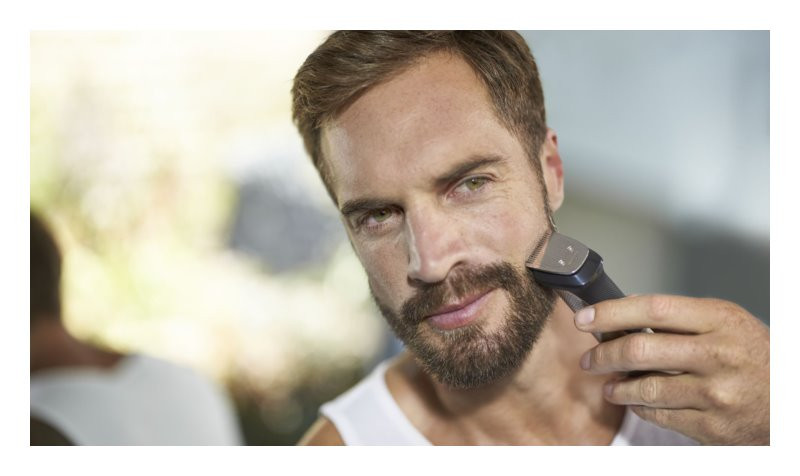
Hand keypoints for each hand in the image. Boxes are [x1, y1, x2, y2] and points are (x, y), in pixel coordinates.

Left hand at [574, 294, 768, 444]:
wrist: (790, 402)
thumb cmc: (755, 357)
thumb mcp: (726, 323)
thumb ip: (680, 317)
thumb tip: (625, 312)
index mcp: (720, 320)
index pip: (652, 309)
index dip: (611, 312)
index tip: (586, 318)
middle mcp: (717, 355)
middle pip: (640, 349)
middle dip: (604, 354)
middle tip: (590, 357)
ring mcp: (714, 393)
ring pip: (645, 387)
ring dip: (617, 386)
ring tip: (608, 383)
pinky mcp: (711, 425)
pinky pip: (659, 415)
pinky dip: (639, 407)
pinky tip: (634, 401)